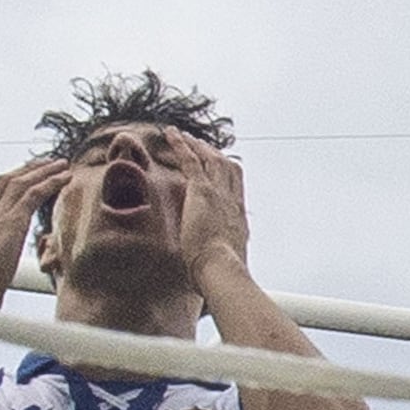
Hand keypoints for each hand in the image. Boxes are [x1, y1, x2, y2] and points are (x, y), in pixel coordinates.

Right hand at [0, 155, 71, 306]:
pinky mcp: (11, 222)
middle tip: (49, 161)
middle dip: (29, 168)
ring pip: (21, 182)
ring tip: (62, 164)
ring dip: (43, 170)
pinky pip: (33, 194)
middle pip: (7, 180)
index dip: (14, 180)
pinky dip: (50, 182)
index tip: (29, 174)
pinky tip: (66, 178)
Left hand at [160, 133, 253, 275]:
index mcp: (238, 218)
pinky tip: (171, 133)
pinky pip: (190, 159)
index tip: (221, 168)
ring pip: (210, 159)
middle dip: (214, 154)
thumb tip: (216, 276)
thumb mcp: (226, 266)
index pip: (235, 189)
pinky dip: (181, 144)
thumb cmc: (222, 274)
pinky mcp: (201, 190)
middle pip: (227, 167)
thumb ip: (222, 262)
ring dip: (197, 145)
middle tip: (203, 145)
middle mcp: (232, 201)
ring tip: (185, 136)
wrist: (222, 268)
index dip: (229, 175)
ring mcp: (219, 193)